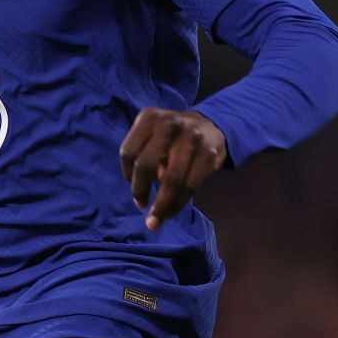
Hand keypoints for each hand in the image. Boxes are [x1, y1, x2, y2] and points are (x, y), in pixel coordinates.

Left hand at [119, 108, 227, 229]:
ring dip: (161, 205)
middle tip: (140, 205)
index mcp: (149, 118)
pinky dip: (178, 203)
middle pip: (146, 164)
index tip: (131, 184)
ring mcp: (191, 137)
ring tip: (155, 220)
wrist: (211, 126)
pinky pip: (190, 185)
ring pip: (170, 179)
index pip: (128, 151)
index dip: (127, 173)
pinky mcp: (208, 153)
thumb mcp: (154, 135)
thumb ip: (144, 155)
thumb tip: (146, 187)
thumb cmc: (173, 137)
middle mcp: (169, 124)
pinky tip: (171, 212)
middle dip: (140, 190)